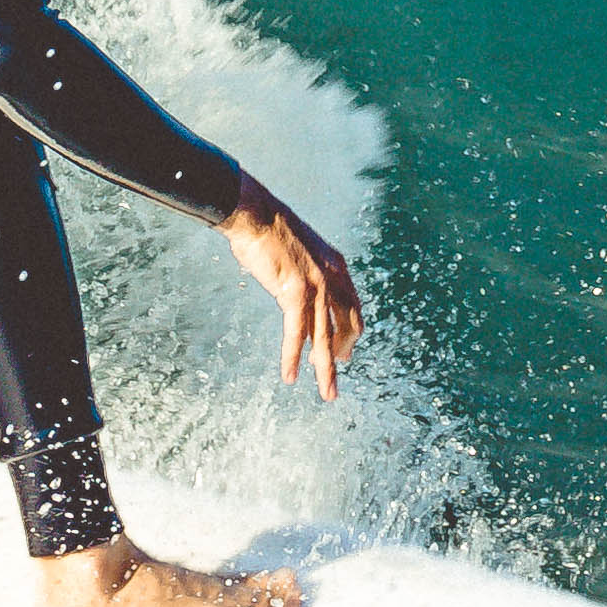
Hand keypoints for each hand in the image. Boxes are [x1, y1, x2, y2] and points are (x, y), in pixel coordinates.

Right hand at [220, 173, 364, 399]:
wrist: (253, 213)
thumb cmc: (268, 230)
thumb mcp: (298, 252)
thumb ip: (305, 272)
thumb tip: (296, 288)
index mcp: (336, 265)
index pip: (352, 307)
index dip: (350, 333)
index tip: (344, 352)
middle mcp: (333, 276)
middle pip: (347, 326)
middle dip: (342, 355)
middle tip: (334, 378)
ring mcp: (316, 285)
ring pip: (326, 338)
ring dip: (326, 370)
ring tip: (328, 394)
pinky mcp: (295, 291)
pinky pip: (297, 333)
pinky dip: (293, 357)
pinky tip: (290, 376)